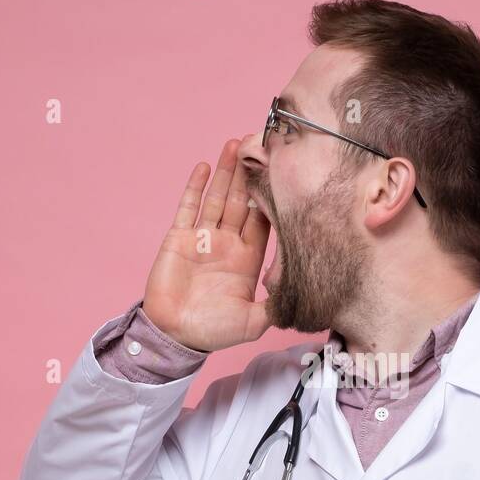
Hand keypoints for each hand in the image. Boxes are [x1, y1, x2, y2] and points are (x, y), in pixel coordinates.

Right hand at [141, 138, 272, 352]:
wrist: (175, 336)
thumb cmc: (213, 331)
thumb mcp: (253, 322)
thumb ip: (275, 306)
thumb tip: (304, 297)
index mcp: (248, 259)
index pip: (264, 221)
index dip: (272, 198)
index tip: (283, 175)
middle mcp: (228, 243)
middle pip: (242, 201)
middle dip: (251, 174)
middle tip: (262, 145)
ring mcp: (203, 237)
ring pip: (218, 197)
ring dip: (227, 172)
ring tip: (236, 144)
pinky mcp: (180, 237)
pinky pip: (189, 206)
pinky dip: (196, 186)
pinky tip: (205, 166)